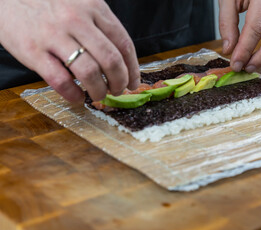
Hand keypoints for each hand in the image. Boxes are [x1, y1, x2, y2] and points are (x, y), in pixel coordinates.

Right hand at [0, 0, 139, 101]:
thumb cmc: (49, 5)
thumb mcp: (80, 5)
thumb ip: (100, 27)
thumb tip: (122, 61)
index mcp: (93, 7)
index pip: (124, 44)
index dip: (133, 69)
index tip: (134, 83)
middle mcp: (76, 20)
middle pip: (111, 60)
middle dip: (119, 82)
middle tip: (117, 91)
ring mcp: (54, 35)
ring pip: (89, 72)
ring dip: (99, 90)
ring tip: (98, 95)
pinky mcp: (33, 51)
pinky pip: (60, 80)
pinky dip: (73, 94)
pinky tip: (77, 97)